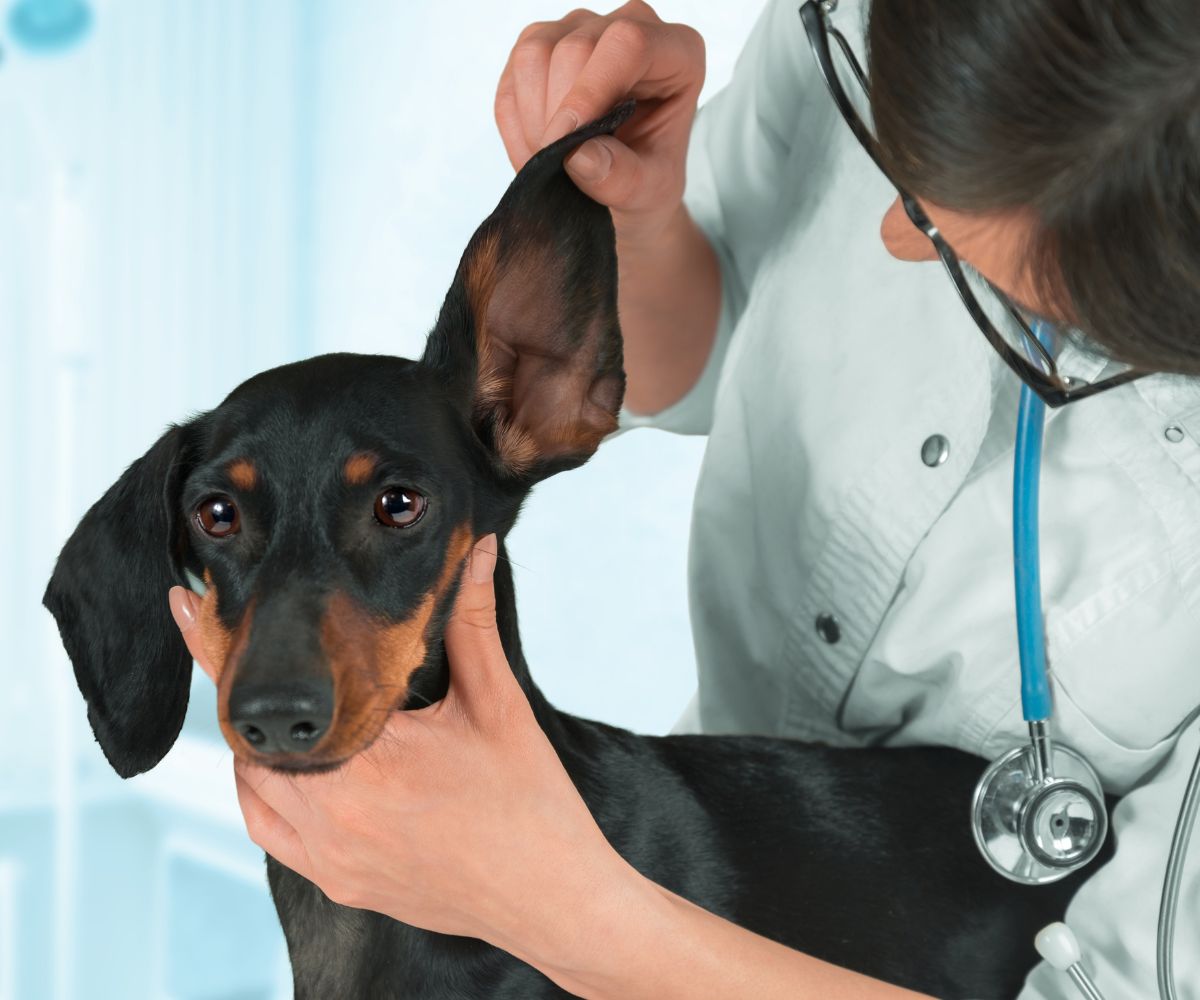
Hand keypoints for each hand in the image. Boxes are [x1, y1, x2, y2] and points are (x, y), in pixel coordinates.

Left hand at [167, 535, 640, 965]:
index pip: (276, 695)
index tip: (190, 608)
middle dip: (245, 690)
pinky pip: (270, 833)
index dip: (226, 649)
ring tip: (272, 701)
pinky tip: (286, 766)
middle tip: (243, 646)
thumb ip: (474, 622)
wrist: (550, 895)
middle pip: (253, 738)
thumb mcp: (500, 705)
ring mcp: (332, 855)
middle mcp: (338, 814)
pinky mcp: (337, 882)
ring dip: (254, 741)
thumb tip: (477, 552)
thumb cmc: (530, 804)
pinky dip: (264, 793)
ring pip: (253, 786)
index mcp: (375, 762)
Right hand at [495, 1, 705, 249]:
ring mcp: (580, 31)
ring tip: (550, 163)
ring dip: (531, 119)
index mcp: (676, 53)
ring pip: (534, 52)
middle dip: (556, 115)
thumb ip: (623, 177)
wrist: (628, 191)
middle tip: (558, 168)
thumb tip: (578, 154)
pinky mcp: (541, 48)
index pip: (628, 44)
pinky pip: (512, 76)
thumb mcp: (650, 193)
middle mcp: (629, 27)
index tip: (563, 143)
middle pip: (574, 48)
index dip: (589, 91)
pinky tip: (535, 154)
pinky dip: (514, 124)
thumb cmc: (649, 180)